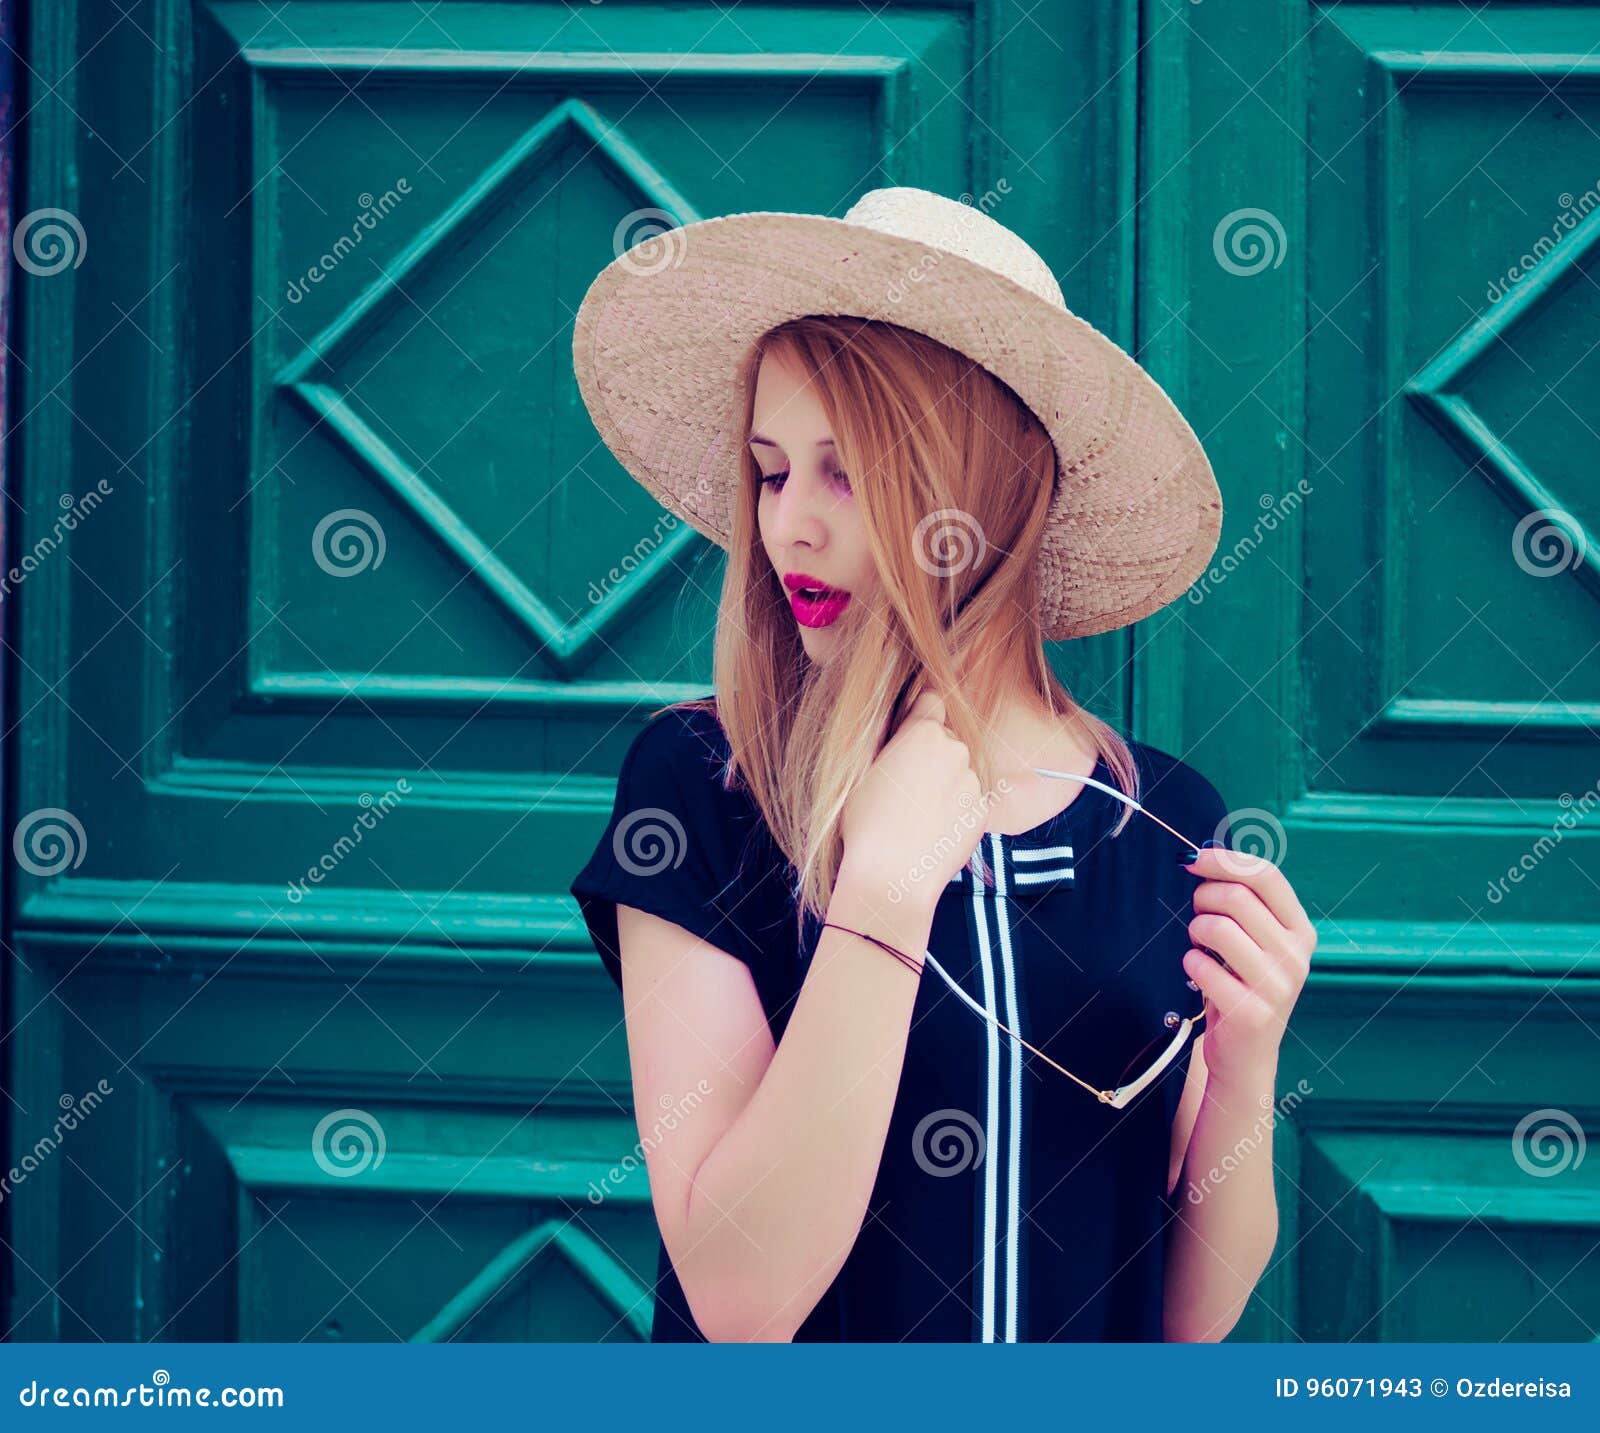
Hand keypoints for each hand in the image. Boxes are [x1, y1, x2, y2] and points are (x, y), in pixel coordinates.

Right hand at [840, 690, 985, 908]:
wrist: (892, 876)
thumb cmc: (866, 823)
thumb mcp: (863, 770)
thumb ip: (887, 736)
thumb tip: (900, 717)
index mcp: (923, 733)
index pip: (932, 701)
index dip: (921, 715)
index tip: (912, 732)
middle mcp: (955, 749)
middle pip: (947, 738)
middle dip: (932, 753)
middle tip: (907, 784)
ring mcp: (972, 781)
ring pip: (959, 770)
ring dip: (945, 782)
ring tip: (918, 812)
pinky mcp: (982, 809)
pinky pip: (968, 799)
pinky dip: (955, 808)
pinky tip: (932, 828)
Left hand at [1178, 845, 1315, 1091]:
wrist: (1245, 1052)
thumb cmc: (1241, 983)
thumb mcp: (1255, 940)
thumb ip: (1241, 900)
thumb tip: (1202, 854)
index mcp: (1301, 931)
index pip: (1267, 877)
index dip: (1225, 860)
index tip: (1194, 858)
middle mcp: (1296, 956)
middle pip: (1236, 896)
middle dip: (1203, 898)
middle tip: (1198, 915)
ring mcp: (1277, 986)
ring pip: (1217, 927)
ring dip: (1195, 931)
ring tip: (1201, 946)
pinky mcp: (1250, 1012)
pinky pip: (1200, 965)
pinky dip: (1190, 963)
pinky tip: (1200, 974)